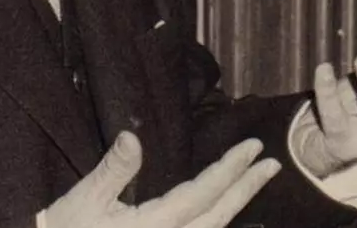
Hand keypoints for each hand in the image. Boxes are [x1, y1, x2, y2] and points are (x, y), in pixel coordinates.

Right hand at [45, 132, 281, 227]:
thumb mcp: (84, 199)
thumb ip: (114, 169)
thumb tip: (134, 137)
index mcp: (153, 225)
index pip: (203, 193)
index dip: (230, 170)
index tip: (253, 148)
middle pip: (219, 215)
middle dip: (246, 188)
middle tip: (271, 164)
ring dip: (237, 208)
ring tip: (255, 186)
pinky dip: (216, 227)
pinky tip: (227, 219)